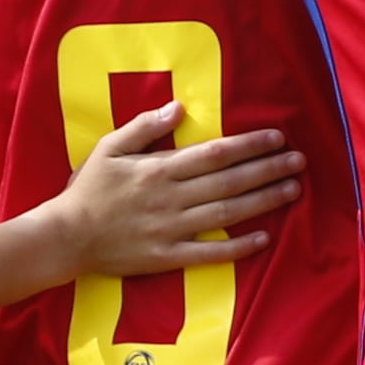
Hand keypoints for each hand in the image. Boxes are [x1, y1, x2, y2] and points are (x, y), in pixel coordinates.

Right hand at [47, 101, 299, 277]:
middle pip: (230, 182)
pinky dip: (237, 248)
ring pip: (227, 214)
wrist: (64, 237)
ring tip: (292, 190)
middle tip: (300, 162)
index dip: (249, 145)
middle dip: (267, 170)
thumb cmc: (86, 190)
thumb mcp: (109, 148)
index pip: (215, 153)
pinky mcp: (167, 257)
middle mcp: (172, 198)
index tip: (277, 138)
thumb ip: (145, 127)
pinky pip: (209, 254)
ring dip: (262, 201)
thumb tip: (179, 107)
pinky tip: (263, 239)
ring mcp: (171, 230)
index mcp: (160, 169)